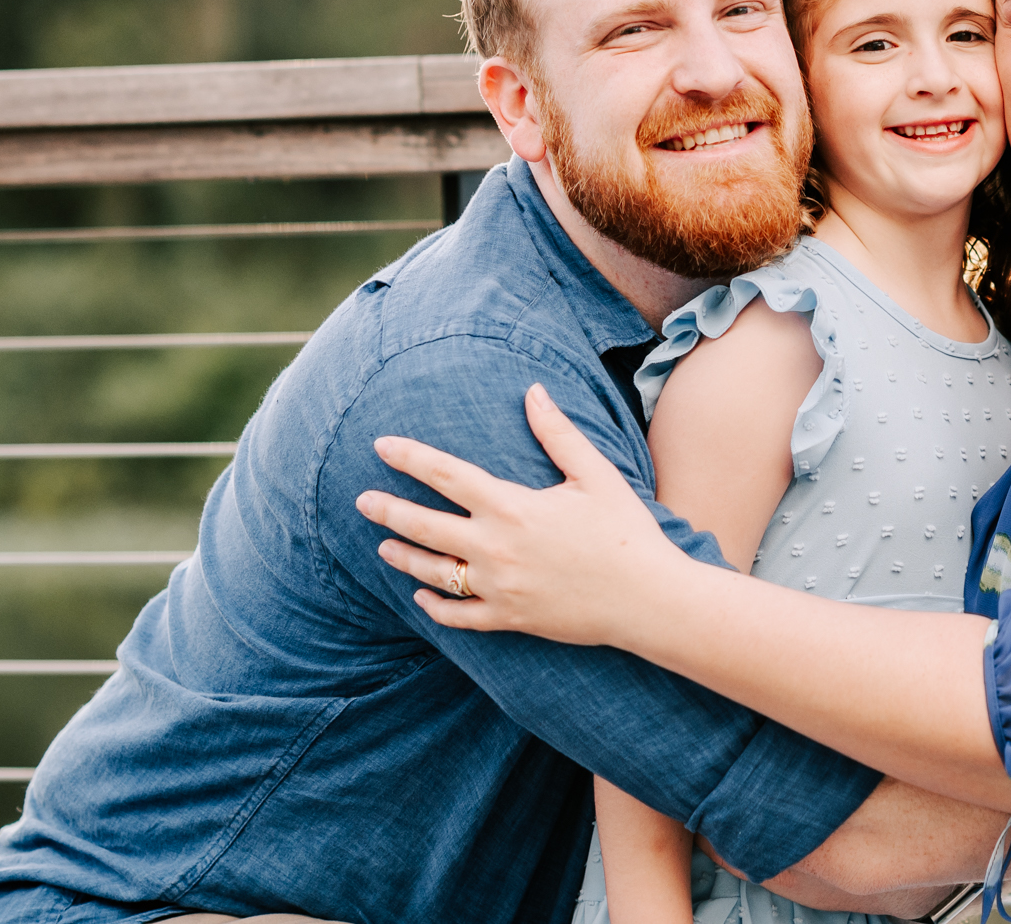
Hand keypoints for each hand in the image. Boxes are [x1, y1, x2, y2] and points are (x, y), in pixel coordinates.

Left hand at [354, 383, 682, 645]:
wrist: (647, 599)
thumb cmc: (626, 531)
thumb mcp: (596, 474)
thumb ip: (558, 433)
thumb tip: (533, 391)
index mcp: (512, 507)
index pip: (446, 475)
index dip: (409, 457)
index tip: (381, 446)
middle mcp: (495, 548)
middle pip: (424, 525)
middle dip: (388, 510)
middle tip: (363, 501)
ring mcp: (498, 587)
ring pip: (434, 572)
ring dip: (404, 557)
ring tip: (383, 545)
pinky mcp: (509, 619)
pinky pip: (458, 616)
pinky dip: (435, 607)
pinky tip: (422, 597)